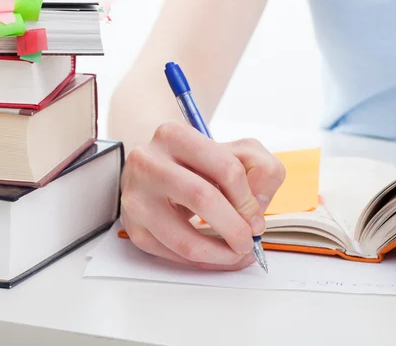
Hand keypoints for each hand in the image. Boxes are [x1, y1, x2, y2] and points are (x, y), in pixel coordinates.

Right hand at [120, 121, 285, 269]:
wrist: (156, 167)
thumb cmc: (201, 161)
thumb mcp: (237, 151)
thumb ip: (262, 170)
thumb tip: (255, 209)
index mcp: (174, 135)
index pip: (225, 168)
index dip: (248, 200)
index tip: (256, 218)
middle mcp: (148, 162)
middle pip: (202, 198)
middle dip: (234, 228)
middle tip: (249, 241)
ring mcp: (136, 197)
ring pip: (182, 238)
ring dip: (218, 254)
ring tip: (236, 254)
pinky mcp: (133, 228)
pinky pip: (171, 255)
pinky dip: (200, 261)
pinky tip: (215, 255)